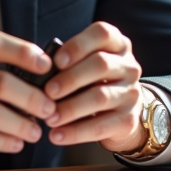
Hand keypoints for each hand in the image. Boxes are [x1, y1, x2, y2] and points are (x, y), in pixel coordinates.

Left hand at [42, 22, 146, 152]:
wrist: (119, 112)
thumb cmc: (92, 81)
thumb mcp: (85, 64)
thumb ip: (68, 63)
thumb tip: (39, 72)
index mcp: (116, 44)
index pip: (102, 34)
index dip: (78, 45)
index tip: (57, 61)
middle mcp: (128, 66)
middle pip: (101, 65)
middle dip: (70, 78)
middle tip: (48, 91)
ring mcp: (132, 93)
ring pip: (100, 97)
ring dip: (70, 108)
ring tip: (48, 117)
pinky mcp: (128, 120)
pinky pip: (100, 126)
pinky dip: (75, 132)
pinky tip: (57, 135)